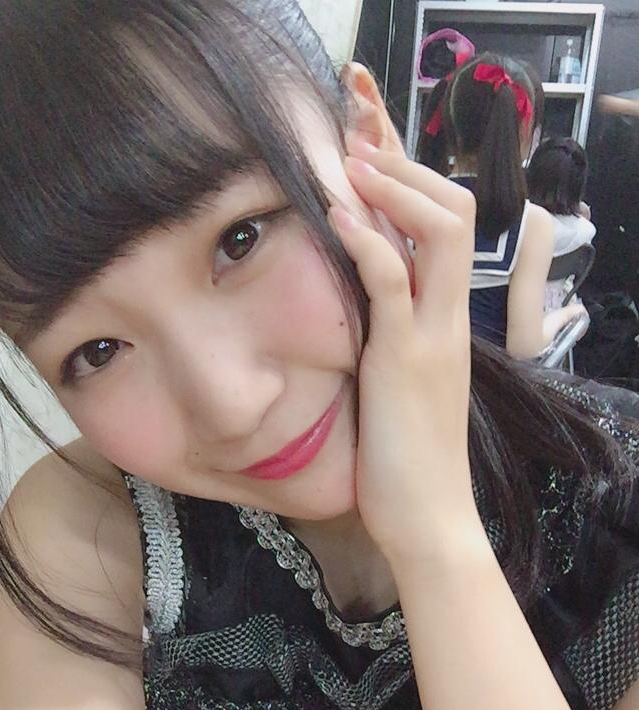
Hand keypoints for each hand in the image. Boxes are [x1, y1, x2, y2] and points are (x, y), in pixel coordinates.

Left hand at [330, 139, 484, 568]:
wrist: (427, 518)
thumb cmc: (403, 460)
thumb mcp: (393, 385)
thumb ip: (383, 340)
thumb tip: (350, 312)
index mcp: (442, 317)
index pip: (439, 223)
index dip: (407, 172)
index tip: (366, 133)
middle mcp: (446, 315)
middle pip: (452, 207)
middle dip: (403, 155)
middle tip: (357, 113)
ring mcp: (433, 335)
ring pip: (441, 232)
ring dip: (396, 186)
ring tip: (353, 154)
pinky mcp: (408, 361)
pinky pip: (396, 286)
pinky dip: (369, 244)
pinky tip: (335, 215)